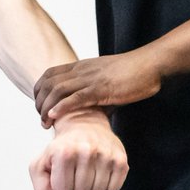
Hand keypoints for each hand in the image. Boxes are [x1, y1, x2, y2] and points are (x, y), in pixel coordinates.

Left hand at [28, 108, 127, 189]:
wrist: (84, 124)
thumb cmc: (60, 148)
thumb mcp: (40, 164)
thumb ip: (41, 188)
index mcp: (64, 151)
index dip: (61, 187)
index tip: (62, 172)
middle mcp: (86, 151)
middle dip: (76, 187)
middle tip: (75, 170)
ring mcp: (106, 155)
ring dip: (91, 188)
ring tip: (87, 170)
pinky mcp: (121, 160)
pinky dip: (106, 187)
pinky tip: (100, 172)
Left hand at [33, 49, 161, 127]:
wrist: (150, 65)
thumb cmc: (132, 75)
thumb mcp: (106, 82)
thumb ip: (94, 96)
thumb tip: (90, 115)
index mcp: (81, 67)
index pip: (49, 74)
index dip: (39, 91)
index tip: (41, 108)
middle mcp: (82, 70)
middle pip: (48, 82)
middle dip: (39, 102)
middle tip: (41, 120)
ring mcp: (90, 79)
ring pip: (58, 90)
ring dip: (46, 108)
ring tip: (45, 123)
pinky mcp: (101, 88)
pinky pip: (76, 97)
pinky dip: (61, 107)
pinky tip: (54, 116)